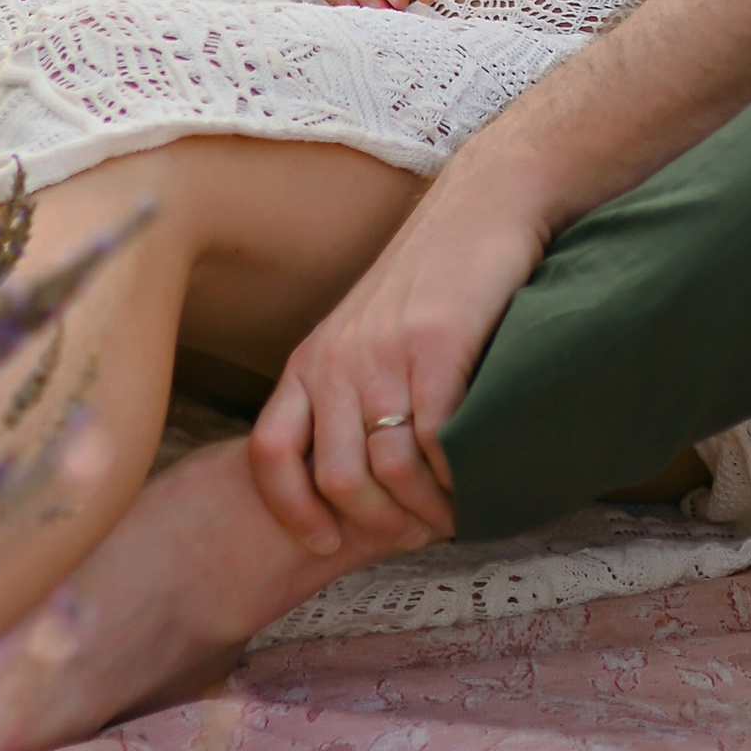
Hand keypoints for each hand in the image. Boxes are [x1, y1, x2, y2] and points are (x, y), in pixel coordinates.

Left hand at [247, 162, 547, 552]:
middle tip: (419, 534)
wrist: (482, 207)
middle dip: (379, 524)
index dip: (292, 513)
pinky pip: (437, 439)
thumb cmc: (434, 283)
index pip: (268, 455)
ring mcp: (382, 354)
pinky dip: (459, 475)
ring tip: (455, 514)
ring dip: (426, 509)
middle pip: (335, 479)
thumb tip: (363, 483)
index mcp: (308, 363)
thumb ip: (353, 398)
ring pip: (387, 469)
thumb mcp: (367, 338)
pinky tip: (478, 478)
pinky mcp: (435, 346)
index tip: (325, 543)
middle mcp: (334, 361)